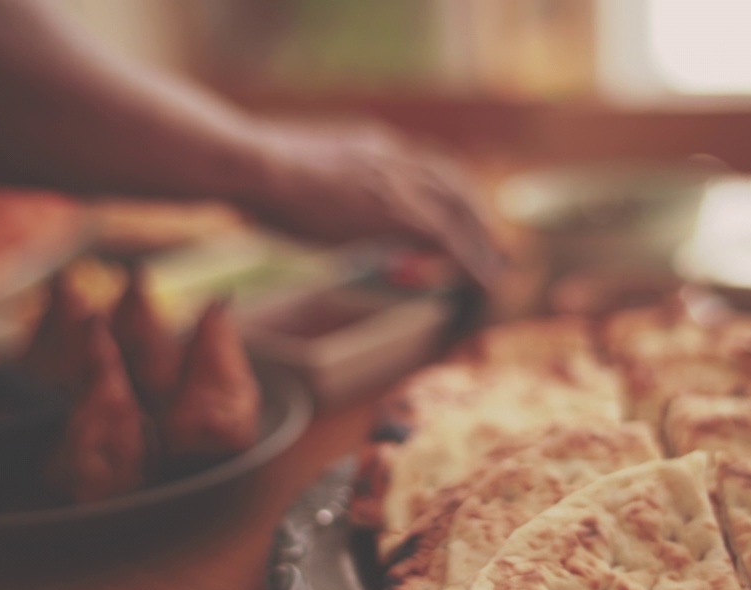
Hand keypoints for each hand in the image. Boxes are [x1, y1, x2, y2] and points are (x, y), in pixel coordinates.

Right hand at [242, 122, 505, 289]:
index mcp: (371, 144)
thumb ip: (325, 189)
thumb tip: (321, 208)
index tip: (460, 214)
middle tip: (495, 245)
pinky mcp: (397, 211)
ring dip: (482, 242)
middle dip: (478, 215)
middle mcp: (393, 157)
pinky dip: (472, 261)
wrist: (254, 165)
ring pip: (460, 211)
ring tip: (496, 271)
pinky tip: (482, 283)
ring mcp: (397, 181)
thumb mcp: (301, 174)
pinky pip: (450, 239)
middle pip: (454, 184)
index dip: (449, 192)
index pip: (425, 166)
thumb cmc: (257, 176)